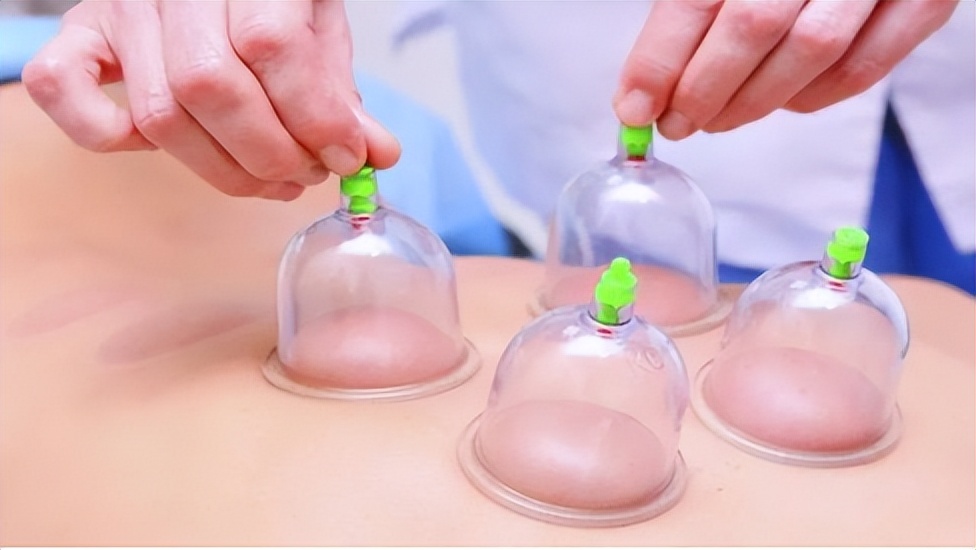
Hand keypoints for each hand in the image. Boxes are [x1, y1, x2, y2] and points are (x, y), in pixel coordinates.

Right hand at [23, 0, 399, 200]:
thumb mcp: (318, 27)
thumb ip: (340, 90)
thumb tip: (376, 155)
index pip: (271, 45)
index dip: (314, 115)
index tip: (347, 156)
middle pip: (210, 87)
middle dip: (271, 153)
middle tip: (308, 172)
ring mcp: (120, 9)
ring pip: (159, 112)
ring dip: (223, 169)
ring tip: (272, 178)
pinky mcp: (82, 34)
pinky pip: (61, 87)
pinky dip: (101, 131)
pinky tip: (166, 149)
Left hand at [613, 0, 958, 139]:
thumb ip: (691, 11)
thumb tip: (645, 88)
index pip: (695, 0)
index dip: (660, 61)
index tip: (635, 106)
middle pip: (752, 27)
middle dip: (702, 90)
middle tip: (676, 123)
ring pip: (810, 53)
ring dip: (752, 103)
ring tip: (716, 120)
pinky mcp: (925, 1)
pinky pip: (862, 69)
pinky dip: (810, 99)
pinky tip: (780, 103)